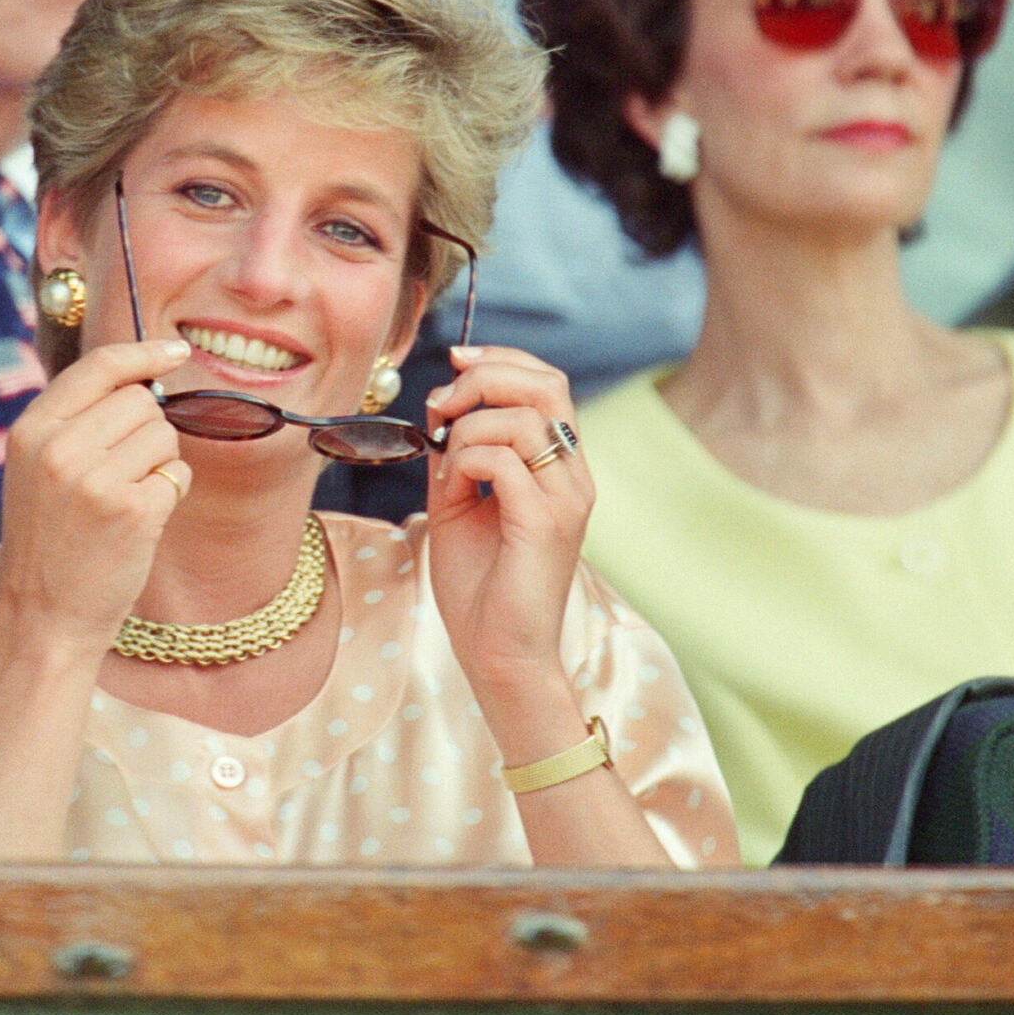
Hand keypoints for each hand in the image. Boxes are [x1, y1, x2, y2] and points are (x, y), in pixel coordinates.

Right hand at [0, 339, 192, 654]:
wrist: (43, 619)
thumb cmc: (49, 546)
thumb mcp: (37, 471)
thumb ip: (75, 423)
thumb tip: (141, 379)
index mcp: (31, 431)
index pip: (97, 366)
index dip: (142, 352)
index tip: (175, 351)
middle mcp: (59, 448)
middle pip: (140, 400)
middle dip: (147, 431)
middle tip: (122, 476)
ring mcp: (95, 479)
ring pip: (164, 435)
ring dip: (160, 464)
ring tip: (124, 502)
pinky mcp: (132, 510)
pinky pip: (178, 474)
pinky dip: (170, 495)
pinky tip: (139, 523)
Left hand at [421, 345, 591, 700]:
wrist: (498, 655)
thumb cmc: (482, 587)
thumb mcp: (458, 504)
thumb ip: (455, 454)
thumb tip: (440, 403)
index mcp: (560, 467)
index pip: (548, 382)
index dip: (501, 359)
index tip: (454, 362)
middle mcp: (574, 476)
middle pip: (546, 384)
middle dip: (485, 378)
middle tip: (444, 404)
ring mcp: (566, 497)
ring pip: (521, 418)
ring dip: (466, 430)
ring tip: (447, 467)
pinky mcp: (546, 522)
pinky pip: (503, 460)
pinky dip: (466, 461)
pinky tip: (453, 490)